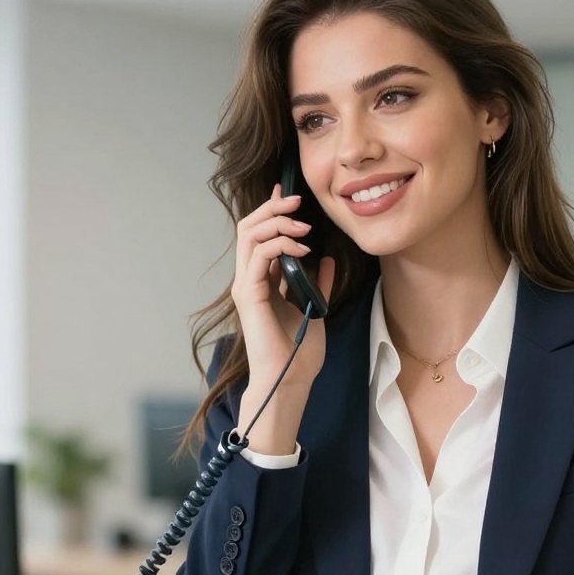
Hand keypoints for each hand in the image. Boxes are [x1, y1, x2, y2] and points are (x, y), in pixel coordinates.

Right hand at [230, 185, 334, 452]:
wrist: (290, 378)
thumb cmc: (298, 351)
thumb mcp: (315, 306)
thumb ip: (318, 282)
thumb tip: (327, 259)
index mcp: (263, 280)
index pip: (259, 235)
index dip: (272, 212)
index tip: (290, 196)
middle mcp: (250, 279)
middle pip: (249, 228)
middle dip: (272, 208)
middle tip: (297, 201)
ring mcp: (246, 286)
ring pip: (249, 235)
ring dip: (277, 223)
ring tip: (303, 226)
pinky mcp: (249, 294)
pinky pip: (259, 256)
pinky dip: (280, 245)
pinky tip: (302, 249)